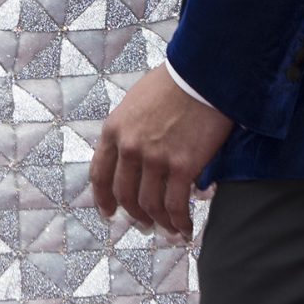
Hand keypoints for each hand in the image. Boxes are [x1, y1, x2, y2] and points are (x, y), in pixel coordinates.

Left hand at [91, 66, 231, 240]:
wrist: (203, 73)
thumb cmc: (174, 82)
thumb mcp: (137, 100)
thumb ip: (129, 127)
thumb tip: (133, 152)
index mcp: (114, 129)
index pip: (100, 174)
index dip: (103, 198)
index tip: (109, 211)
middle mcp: (130, 147)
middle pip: (125, 194)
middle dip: (134, 214)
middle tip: (144, 224)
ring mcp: (155, 159)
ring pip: (150, 205)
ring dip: (159, 222)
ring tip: (169, 230)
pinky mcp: (182, 166)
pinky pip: (176, 206)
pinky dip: (180, 222)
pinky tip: (186, 229)